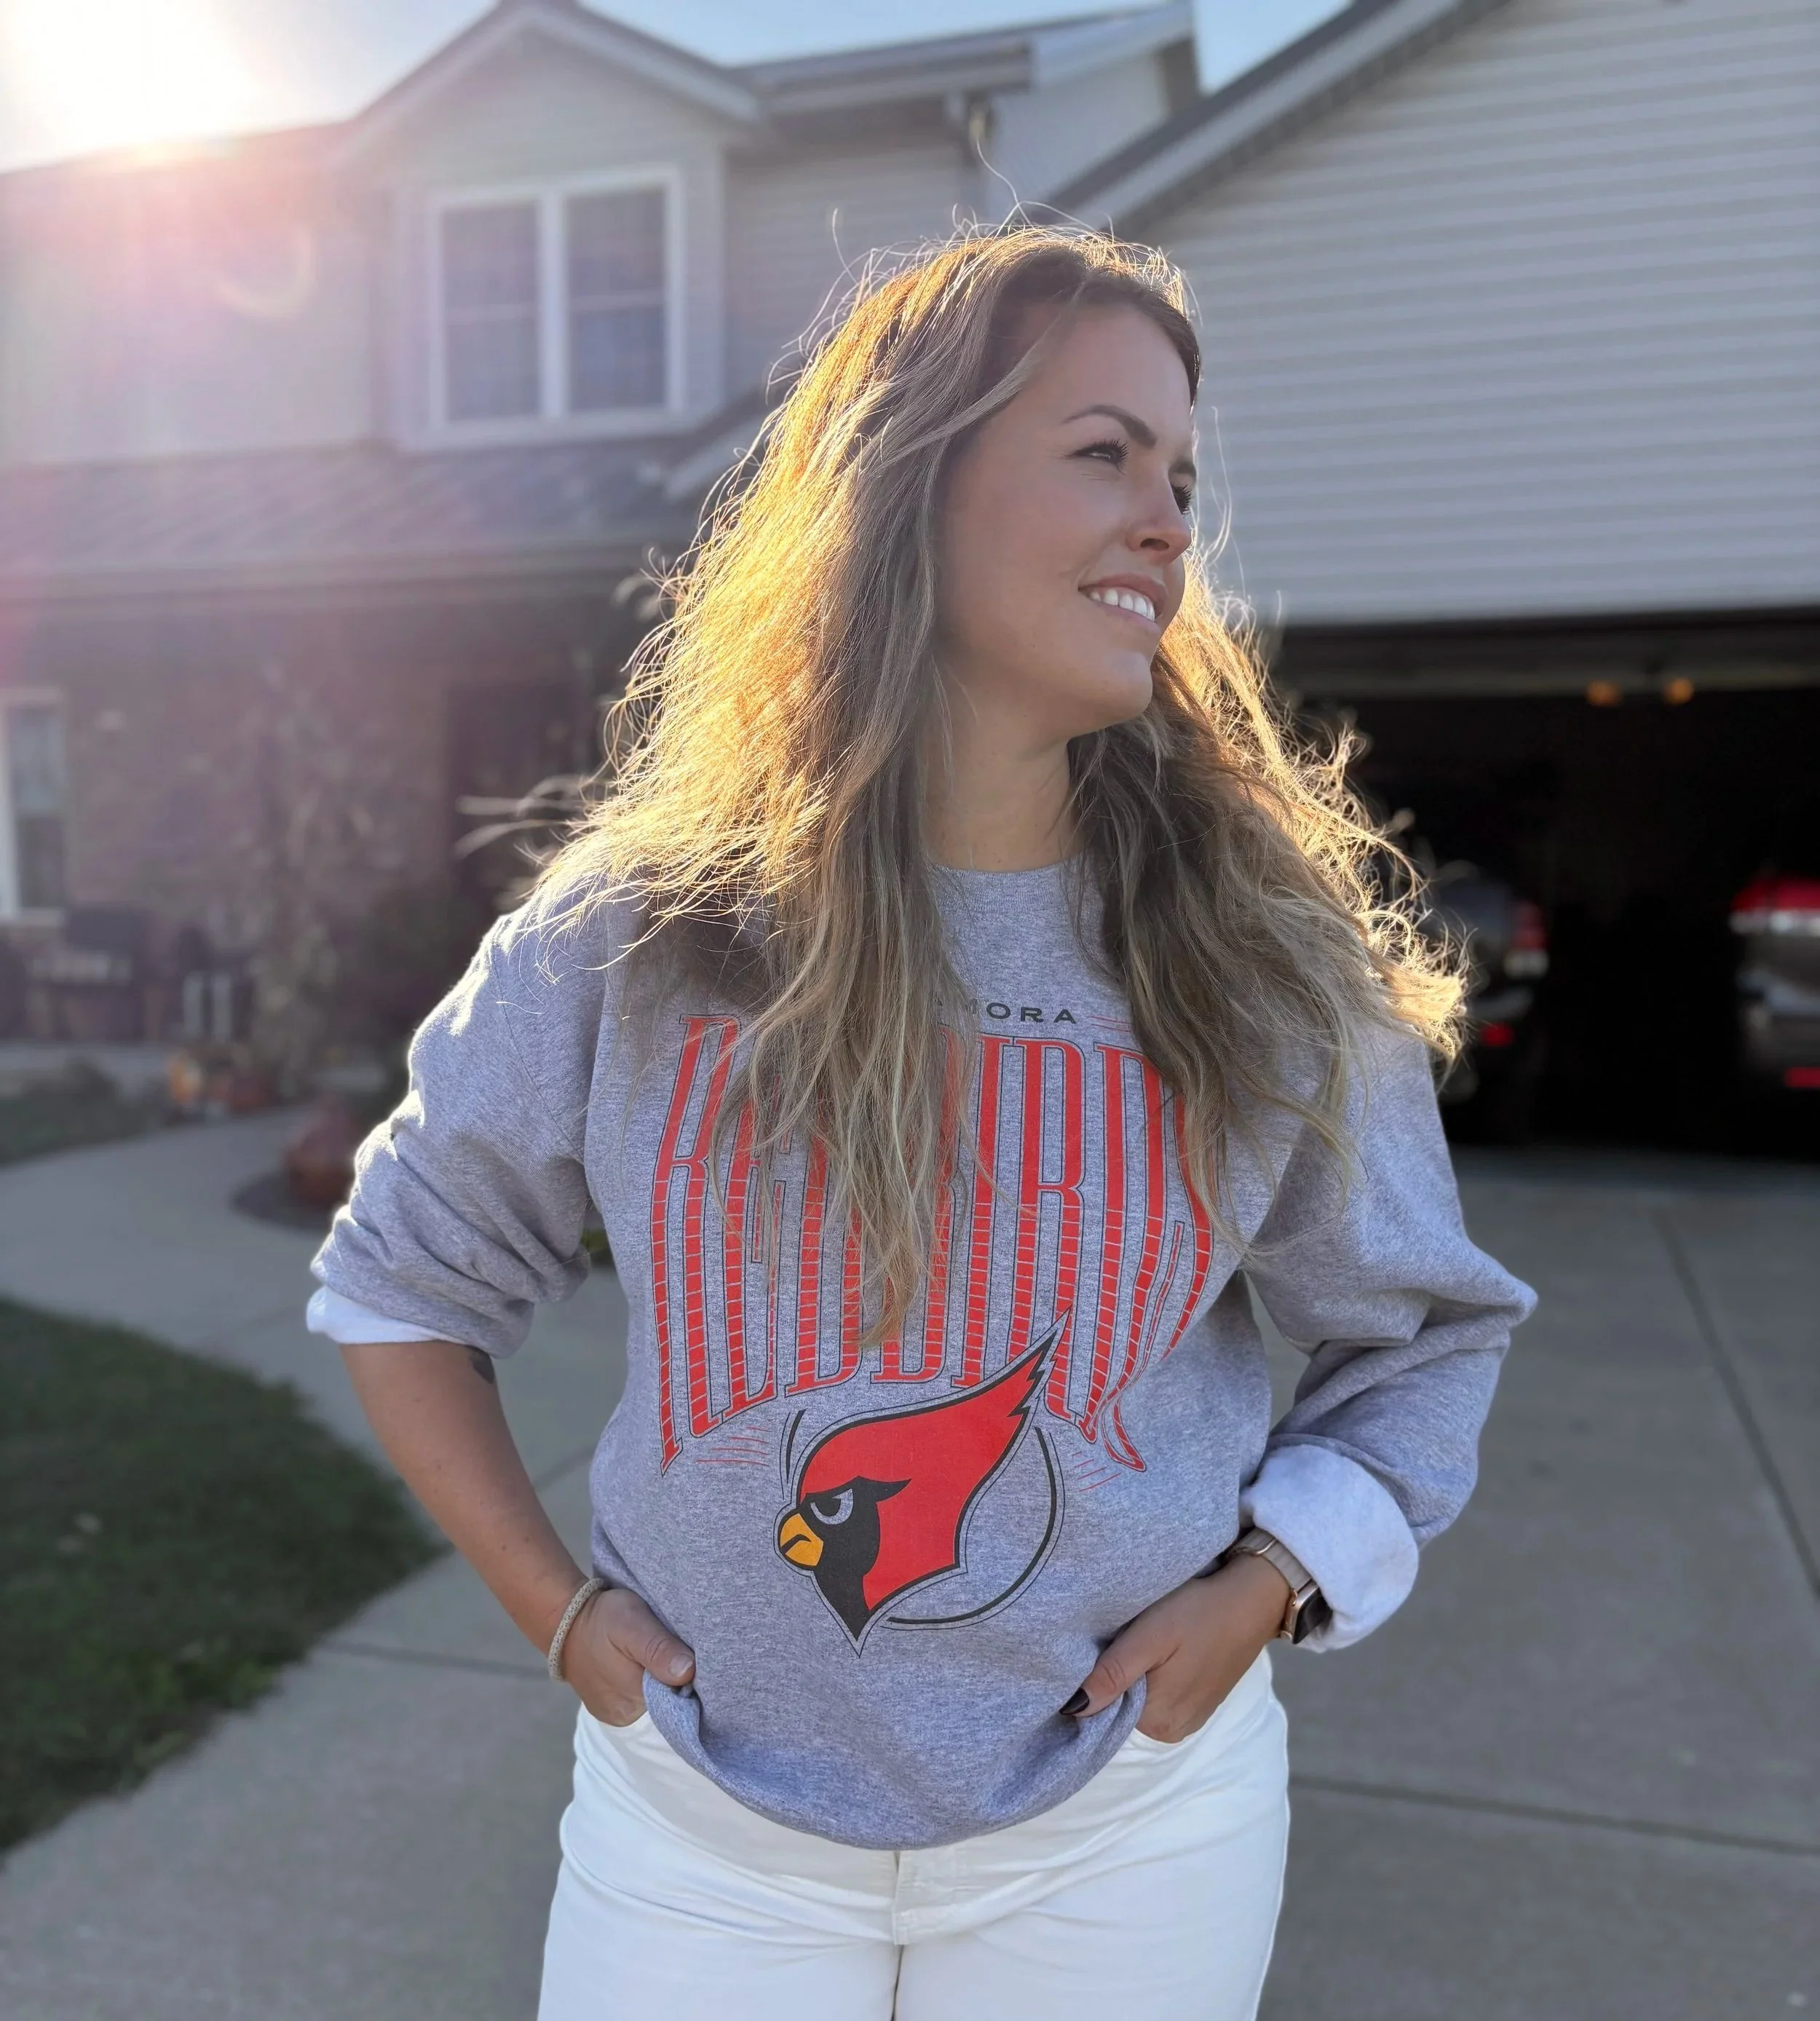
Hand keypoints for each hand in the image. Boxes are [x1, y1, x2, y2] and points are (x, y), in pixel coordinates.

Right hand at [559, 1586, 695, 1725]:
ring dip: (657, 1676)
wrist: (566, 1619)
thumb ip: (658, 1649)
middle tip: (669, 1644)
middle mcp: (625, 1717)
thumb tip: (688, 1673)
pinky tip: (638, 1660)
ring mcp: (614, 1713)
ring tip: (651, 1651)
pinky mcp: (607, 1705)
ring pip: (651, 1697)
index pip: (678, 1698)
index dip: (688, 1675)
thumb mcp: (632, 1624)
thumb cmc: (602, 1618)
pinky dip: (641, 1679)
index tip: (687, 1651)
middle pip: (665, 1699)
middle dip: (672, 1675)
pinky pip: (635, 1696)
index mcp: (634, 1704)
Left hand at [1067, 1553, 1289, 1741]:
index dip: (1098, 1675)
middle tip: (1132, 1635)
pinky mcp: (1199, 1703)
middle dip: (1118, 1671)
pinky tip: (1167, 1647)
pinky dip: (1157, 1671)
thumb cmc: (1200, 1612)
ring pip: (1142, 1696)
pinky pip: (1163, 1693)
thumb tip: (1071, 1709)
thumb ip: (1112, 1674)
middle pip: (1122, 1703)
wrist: (1255, 1599)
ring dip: (1138, 1671)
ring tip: (1151, 1638)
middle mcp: (1172, 1731)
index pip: (1104, 1706)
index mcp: (1157, 1721)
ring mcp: (1189, 1719)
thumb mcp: (1151, 1636)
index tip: (1108, 1644)